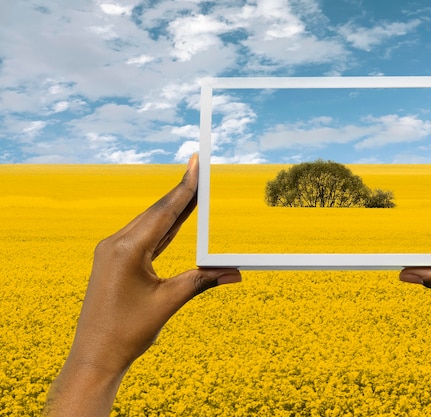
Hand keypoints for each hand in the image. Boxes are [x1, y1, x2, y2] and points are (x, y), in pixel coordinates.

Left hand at [44, 154, 240, 415]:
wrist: (95, 355)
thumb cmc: (129, 332)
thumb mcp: (169, 302)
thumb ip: (201, 280)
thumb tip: (235, 273)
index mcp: (128, 250)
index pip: (164, 213)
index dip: (184, 188)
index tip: (195, 165)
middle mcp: (116, 244)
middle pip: (157, 212)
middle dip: (181, 192)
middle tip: (198, 167)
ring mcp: (112, 251)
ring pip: (149, 223)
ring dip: (172, 208)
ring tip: (192, 187)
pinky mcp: (113, 260)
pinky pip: (143, 237)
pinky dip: (162, 227)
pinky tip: (176, 217)